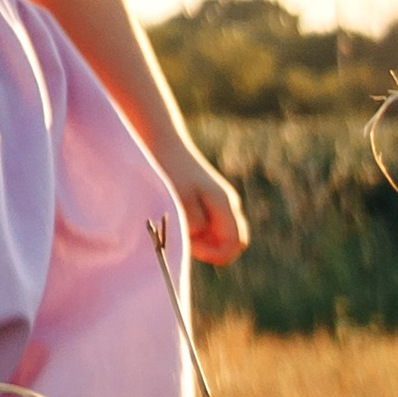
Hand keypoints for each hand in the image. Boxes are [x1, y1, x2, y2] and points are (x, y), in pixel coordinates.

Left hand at [166, 145, 248, 268]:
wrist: (163, 142)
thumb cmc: (170, 170)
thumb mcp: (180, 198)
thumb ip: (194, 222)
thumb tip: (200, 238)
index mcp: (225, 204)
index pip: (234, 245)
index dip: (213, 253)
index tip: (191, 244)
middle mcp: (228, 205)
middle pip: (232, 243)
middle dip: (210, 249)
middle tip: (186, 238)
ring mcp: (221, 203)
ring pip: (221, 236)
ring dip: (203, 240)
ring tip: (181, 225)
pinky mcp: (210, 201)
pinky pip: (211, 227)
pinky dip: (198, 231)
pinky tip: (179, 219)